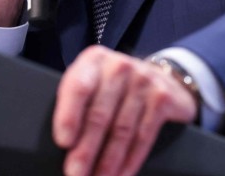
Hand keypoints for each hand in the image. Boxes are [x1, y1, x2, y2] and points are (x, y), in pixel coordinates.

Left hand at [53, 46, 198, 175]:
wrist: (161, 77)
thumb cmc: (114, 85)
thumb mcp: (93, 80)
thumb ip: (76, 100)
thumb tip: (62, 143)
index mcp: (94, 60)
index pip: (78, 87)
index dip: (69, 116)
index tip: (63, 142)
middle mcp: (119, 67)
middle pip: (99, 114)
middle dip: (86, 149)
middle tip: (75, 173)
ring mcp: (143, 81)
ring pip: (121, 129)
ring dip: (108, 161)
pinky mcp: (161, 99)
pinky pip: (144, 136)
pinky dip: (131, 160)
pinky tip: (121, 174)